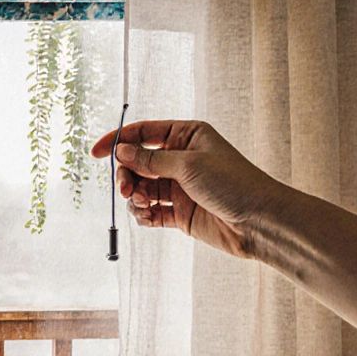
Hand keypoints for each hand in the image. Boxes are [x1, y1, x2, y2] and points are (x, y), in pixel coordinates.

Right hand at [91, 120, 285, 259]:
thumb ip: (151, 160)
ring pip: (141, 188)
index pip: (143, 133)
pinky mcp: (180, 212)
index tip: (96, 153)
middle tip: (126, 188)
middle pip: (137, 162)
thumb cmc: (234, 183)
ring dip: (135, 196)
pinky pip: (150, 211)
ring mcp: (179, 187)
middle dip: (127, 175)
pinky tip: (146, 216)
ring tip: (142, 204)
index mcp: (186, 136)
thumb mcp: (189, 165)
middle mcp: (180, 159)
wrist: (260, 223)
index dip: (117, 141)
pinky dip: (143, 214)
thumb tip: (121, 152)